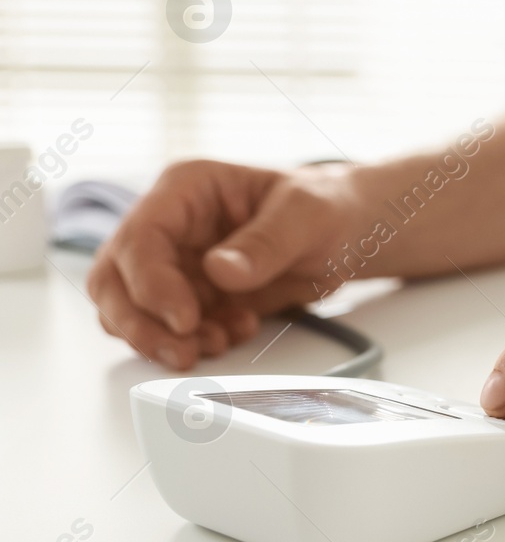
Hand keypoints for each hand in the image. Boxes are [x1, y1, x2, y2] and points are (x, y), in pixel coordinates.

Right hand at [87, 160, 365, 368]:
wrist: (351, 233)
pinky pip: (172, 329)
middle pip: (116, 280)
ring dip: (164, 339)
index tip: (184, 319)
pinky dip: (195, 341)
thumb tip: (220, 271)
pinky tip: (236, 332)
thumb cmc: (329, 206)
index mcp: (186, 190)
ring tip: (217, 343)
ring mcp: (179, 263)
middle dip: (141, 323)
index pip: (140, 238)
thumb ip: (266, 241)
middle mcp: (171, 226)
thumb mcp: (308, 214)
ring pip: (133, 310)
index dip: (151, 284)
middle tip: (183, 352)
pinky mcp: (195, 297)